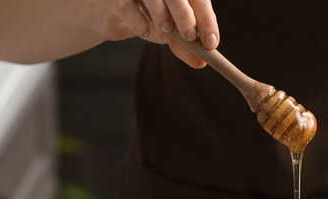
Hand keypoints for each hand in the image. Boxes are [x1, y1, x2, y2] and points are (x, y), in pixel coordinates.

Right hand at [104, 0, 218, 67]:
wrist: (116, 15)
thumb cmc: (149, 18)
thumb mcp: (171, 33)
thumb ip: (185, 46)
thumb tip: (201, 62)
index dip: (207, 19)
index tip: (211, 43)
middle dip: (185, 15)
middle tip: (190, 36)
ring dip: (162, 13)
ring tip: (166, 29)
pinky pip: (128, 7)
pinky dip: (138, 21)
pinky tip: (144, 32)